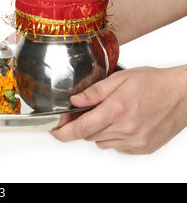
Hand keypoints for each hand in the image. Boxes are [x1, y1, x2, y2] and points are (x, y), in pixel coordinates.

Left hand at [51, 66, 186, 153]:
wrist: (182, 95)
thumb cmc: (154, 83)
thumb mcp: (120, 79)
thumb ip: (94, 92)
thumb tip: (75, 101)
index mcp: (116, 110)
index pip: (80, 128)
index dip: (63, 132)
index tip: (55, 131)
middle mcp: (125, 129)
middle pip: (89, 135)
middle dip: (84, 124)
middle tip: (92, 111)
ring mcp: (135, 141)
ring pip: (102, 142)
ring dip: (100, 131)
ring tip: (114, 114)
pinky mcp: (142, 149)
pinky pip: (117, 147)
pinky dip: (114, 137)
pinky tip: (124, 123)